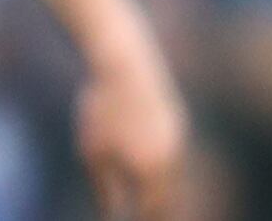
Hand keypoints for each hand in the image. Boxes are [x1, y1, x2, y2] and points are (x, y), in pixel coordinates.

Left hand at [76, 48, 186, 218]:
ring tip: (151, 202)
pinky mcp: (176, 121)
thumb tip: (110, 215)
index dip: (142, 220)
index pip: (151, 211)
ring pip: (173, 176)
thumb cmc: (102, 109)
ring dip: (162, 190)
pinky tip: (152, 166)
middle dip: (157, 212)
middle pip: (167, 198)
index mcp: (152, 172)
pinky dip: (163, 167)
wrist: (124, 65)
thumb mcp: (93, 152)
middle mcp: (173, 161)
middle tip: (147, 216)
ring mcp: (178, 140)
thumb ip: (105, 189)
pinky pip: (172, 153)